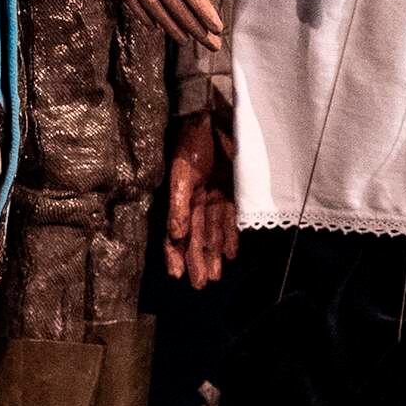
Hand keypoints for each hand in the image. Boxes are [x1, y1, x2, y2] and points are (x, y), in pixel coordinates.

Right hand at [113, 0, 226, 49]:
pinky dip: (145, 18)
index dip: (208, 18)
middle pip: (181, 14)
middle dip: (198, 31)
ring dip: (173, 29)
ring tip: (184, 42)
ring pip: (159, 14)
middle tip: (210, 46)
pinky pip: (136, 6)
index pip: (197, 2)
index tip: (218, 30)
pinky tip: (152, 27)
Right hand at [164, 115, 237, 287]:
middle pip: (195, 236)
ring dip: (213, 252)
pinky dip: (229, 235)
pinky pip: (229, 218)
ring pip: (212, 231)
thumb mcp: (182, 175)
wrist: (208, 120)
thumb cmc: (189, 145)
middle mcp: (195, 202)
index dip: (175, 254)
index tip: (177, 275)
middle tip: (200, 284)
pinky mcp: (229, 191)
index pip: (174, 234)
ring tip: (216, 274)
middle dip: (197, 260)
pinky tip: (230, 253)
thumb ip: (179, 204)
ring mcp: (212, 197)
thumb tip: (175, 234)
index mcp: (180, 200)